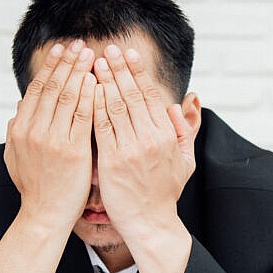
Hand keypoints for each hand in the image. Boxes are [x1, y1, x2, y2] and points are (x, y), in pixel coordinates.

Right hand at [0, 40, 95, 272]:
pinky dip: (91, 96)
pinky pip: (84, 116)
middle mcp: (33, 130)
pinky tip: (98, 82)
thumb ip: (16, 132)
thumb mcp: (15, 157)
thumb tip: (18, 111)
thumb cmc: (35, 188)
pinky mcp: (72, 151)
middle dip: (67, 63)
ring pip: (68, 97)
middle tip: (79, 44)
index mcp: (20, 129)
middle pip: (53, 87)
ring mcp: (52, 140)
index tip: (61, 50)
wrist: (44, 216)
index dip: (50, 67)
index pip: (37, 90)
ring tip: (92, 55)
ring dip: (80, 72)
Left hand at [91, 44, 194, 244]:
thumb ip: (186, 130)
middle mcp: (151, 139)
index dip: (138, 72)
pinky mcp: (112, 162)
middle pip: (132, 95)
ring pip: (115, 107)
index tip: (128, 54)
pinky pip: (101, 127)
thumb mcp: (185, 160)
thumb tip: (187, 101)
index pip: (150, 95)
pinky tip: (86, 91)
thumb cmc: (165, 192)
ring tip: (94, 63)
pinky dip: (93, 106)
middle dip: (119, 69)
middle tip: (108, 49)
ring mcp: (131, 150)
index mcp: (167, 135)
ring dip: (104, 81)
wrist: (150, 222)